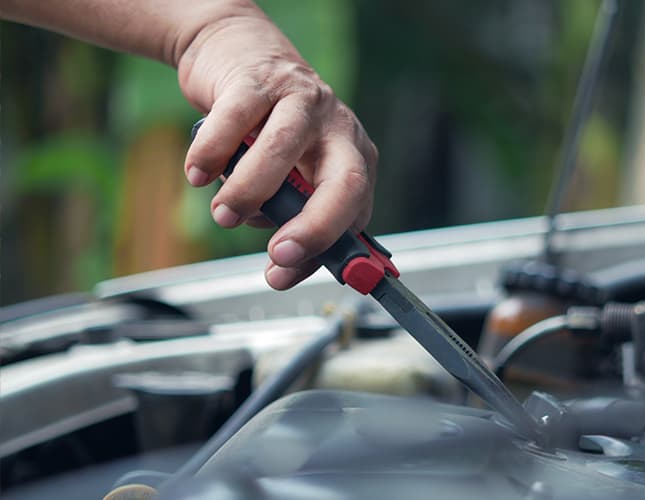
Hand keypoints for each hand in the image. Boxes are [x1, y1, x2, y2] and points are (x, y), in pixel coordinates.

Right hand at [178, 9, 376, 289]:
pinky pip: (235, 118)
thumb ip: (291, 218)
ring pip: (284, 146)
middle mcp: (338, 129)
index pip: (354, 213)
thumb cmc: (268, 131)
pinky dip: (212, 153)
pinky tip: (199, 174)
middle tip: (278, 253)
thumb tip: (282, 270)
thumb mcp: (291, 177)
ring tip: (223, 214)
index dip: (322, 249)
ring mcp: (302, 99)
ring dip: (251, 190)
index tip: (283, 273)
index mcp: (354, 160)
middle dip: (315, 225)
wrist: (239, 56)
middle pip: (344, 180)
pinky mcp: (259, 79)